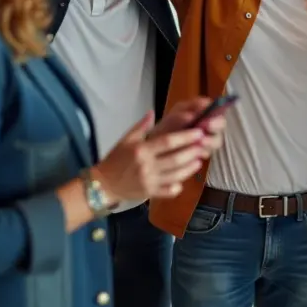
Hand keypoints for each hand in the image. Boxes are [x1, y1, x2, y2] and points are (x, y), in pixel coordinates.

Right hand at [93, 98, 225, 202]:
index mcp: (141, 150)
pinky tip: (184, 179)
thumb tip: (152, 112)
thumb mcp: (125, 140)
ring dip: (190, 167)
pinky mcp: (150, 194)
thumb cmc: (115, 159)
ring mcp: (150, 182)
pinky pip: (169, 191)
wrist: (103, 184)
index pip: (167, 142)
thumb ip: (140, 127)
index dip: (185, 137)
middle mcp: (147, 166)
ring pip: (176, 175)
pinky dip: (178, 186)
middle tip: (203, 145)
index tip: (198, 132)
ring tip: (199, 159)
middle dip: (192, 152)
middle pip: (176, 159)